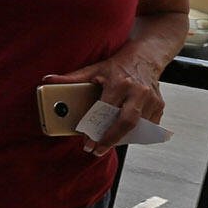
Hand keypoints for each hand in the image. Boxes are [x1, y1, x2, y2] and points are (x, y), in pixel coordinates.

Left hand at [46, 48, 165, 157]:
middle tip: (97, 150)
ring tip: (107, 144)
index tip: (86, 140)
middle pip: (127, 122)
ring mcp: (152, 99)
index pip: (106, 109)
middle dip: (111, 139)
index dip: (96, 127)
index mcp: (120, 83)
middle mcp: (138, 92)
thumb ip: (72, 78)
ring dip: (122, 138)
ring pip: (138, 127)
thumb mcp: (94, 69)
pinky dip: (135, 133)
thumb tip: (47, 80)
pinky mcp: (159, 105)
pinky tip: (123, 136)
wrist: (146, 57)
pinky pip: (148, 126)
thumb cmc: (118, 66)